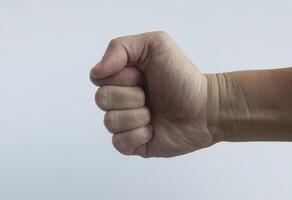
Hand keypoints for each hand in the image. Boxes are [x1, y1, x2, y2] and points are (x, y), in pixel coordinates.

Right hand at [90, 32, 217, 156]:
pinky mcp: (133, 143)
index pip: (99, 78)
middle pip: (101, 100)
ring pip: (110, 122)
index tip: (143, 76)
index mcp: (122, 77)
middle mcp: (120, 99)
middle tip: (151, 95)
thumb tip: (96, 72)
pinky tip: (153, 130)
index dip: (122, 78)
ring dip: (138, 116)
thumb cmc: (182, 77)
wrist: (205, 109)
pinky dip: (139, 135)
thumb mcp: (156, 45)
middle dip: (132, 96)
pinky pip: (119, 142)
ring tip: (154, 113)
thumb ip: (120, 48)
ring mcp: (126, 122)